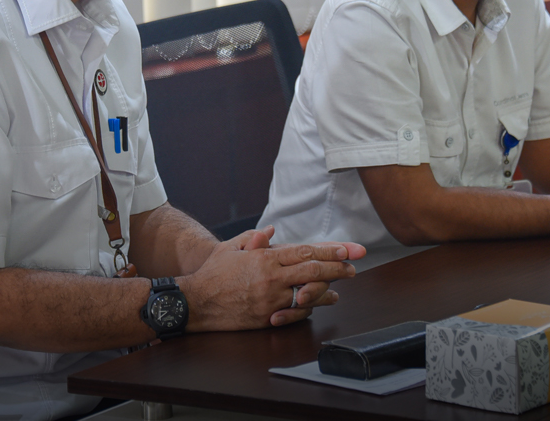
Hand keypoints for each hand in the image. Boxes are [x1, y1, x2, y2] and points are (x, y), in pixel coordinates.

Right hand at [179, 231, 360, 331]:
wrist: (196, 303)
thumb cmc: (212, 273)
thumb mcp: (231, 248)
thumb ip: (253, 238)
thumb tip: (269, 231)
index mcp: (265, 258)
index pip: (305, 251)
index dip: (329, 250)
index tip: (347, 249)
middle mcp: (272, 278)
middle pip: (314, 271)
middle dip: (338, 268)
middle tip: (354, 266)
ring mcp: (271, 300)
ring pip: (309, 293)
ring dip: (328, 290)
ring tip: (341, 288)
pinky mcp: (268, 317)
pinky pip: (296, 312)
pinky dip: (311, 307)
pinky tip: (320, 304)